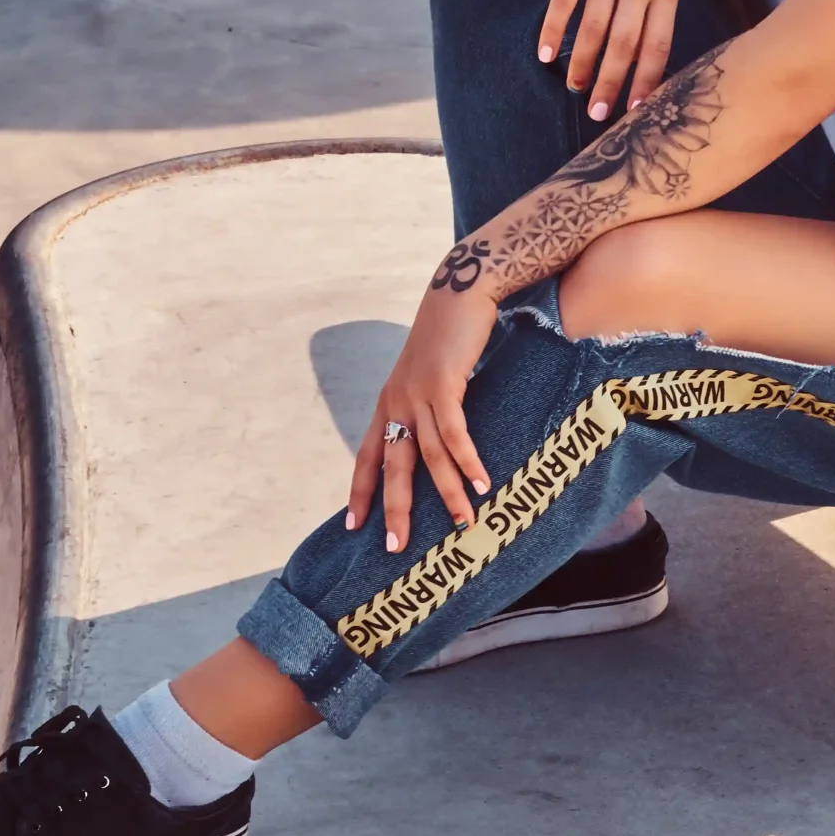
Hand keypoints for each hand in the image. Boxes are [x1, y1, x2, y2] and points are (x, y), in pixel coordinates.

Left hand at [347, 256, 499, 550]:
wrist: (459, 288)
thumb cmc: (449, 330)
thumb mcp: (429, 371)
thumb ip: (428, 401)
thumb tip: (438, 431)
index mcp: (388, 401)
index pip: (366, 455)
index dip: (360, 491)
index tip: (353, 526)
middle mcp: (395, 402)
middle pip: (392, 467)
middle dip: (394, 509)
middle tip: (396, 547)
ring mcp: (417, 394)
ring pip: (429, 457)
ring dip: (447, 493)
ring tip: (462, 523)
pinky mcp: (443, 386)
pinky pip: (454, 434)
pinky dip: (468, 461)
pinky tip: (481, 483)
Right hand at [543, 0, 678, 122]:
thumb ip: (659, 4)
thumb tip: (648, 55)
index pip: (659, 44)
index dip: (647, 80)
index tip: (636, 111)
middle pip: (624, 43)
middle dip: (611, 83)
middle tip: (598, 114)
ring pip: (593, 27)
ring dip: (582, 63)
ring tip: (574, 89)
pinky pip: (564, 0)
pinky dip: (554, 29)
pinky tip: (545, 54)